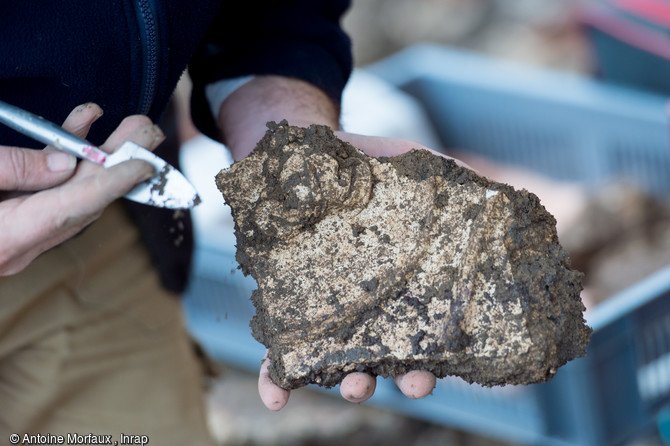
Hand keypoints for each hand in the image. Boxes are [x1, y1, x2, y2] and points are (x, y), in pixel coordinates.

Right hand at [0, 103, 161, 274]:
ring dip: (97, 162)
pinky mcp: (10, 230)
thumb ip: (12, 169)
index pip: (74, 208)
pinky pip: (50, 200)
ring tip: (126, 128)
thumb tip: (65, 163)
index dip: (113, 182)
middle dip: (117, 164)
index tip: (145, 162)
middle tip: (147, 133)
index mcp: (4, 238)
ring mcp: (15, 242)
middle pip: (81, 203)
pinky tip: (78, 135)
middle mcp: (17, 247)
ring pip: (70, 199)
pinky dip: (67, 169)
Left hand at [257, 131, 454, 410]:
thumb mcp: (411, 166)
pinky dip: (278, 381)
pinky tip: (276, 398)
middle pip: (389, 360)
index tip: (434, 372)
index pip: (421, 336)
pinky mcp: (286, 310)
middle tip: (411, 383)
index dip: (430, 361)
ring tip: (356, 386)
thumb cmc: (365, 168)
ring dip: (352, 384)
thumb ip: (449, 180)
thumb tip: (493, 191)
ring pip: (340, 365)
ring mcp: (327, 315)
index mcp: (401, 290)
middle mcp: (367, 311)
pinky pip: (279, 356)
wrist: (305, 158)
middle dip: (401, 380)